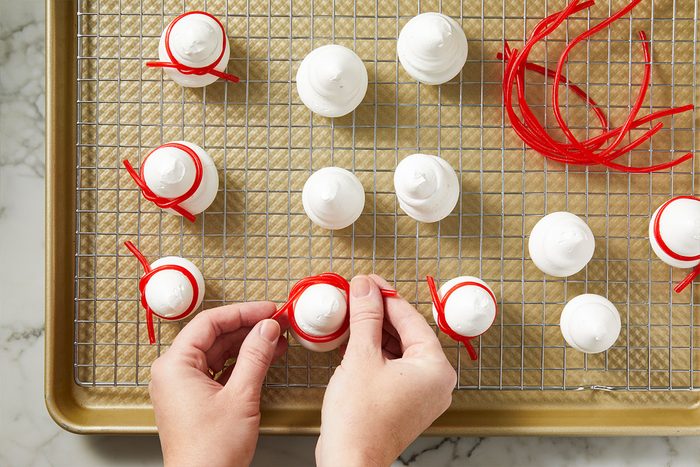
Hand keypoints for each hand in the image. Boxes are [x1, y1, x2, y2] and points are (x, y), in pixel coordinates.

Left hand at [149, 302, 286, 466]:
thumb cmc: (210, 453)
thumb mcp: (241, 396)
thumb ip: (256, 356)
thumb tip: (266, 329)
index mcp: (174, 365)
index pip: (209, 322)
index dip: (242, 312)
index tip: (267, 309)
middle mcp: (174, 372)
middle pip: (213, 335)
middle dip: (247, 328)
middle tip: (275, 322)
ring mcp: (183, 386)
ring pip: (218, 352)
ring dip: (247, 345)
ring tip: (275, 338)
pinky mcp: (194, 399)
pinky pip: (218, 370)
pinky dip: (241, 363)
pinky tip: (263, 358)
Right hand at [316, 275, 456, 466]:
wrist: (349, 462)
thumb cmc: (360, 420)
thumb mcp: (361, 357)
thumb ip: (365, 317)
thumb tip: (365, 287)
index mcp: (435, 368)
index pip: (411, 319)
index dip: (387, 296)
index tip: (369, 281)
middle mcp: (435, 382)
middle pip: (407, 333)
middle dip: (381, 313)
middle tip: (359, 293)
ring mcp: (422, 394)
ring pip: (400, 350)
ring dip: (376, 331)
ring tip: (354, 312)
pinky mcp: (406, 403)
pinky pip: (394, 367)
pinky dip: (377, 352)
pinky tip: (357, 339)